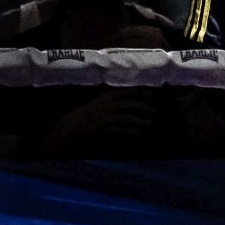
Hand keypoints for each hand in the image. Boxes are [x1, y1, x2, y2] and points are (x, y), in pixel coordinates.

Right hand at [43, 90, 157, 152]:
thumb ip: (113, 100)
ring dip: (139, 120)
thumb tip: (130, 99)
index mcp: (106, 96)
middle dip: (143, 106)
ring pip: (126, 117)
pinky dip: (131, 131)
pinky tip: (140, 133)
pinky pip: (120, 130)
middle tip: (154, 110)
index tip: (152, 93)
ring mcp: (104, 117)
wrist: (70, 127)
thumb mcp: (100, 103)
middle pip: (128, 104)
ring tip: (150, 124)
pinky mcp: (102, 129)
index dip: (140, 91)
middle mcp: (106, 105)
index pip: (126, 91)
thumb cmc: (87, 115)